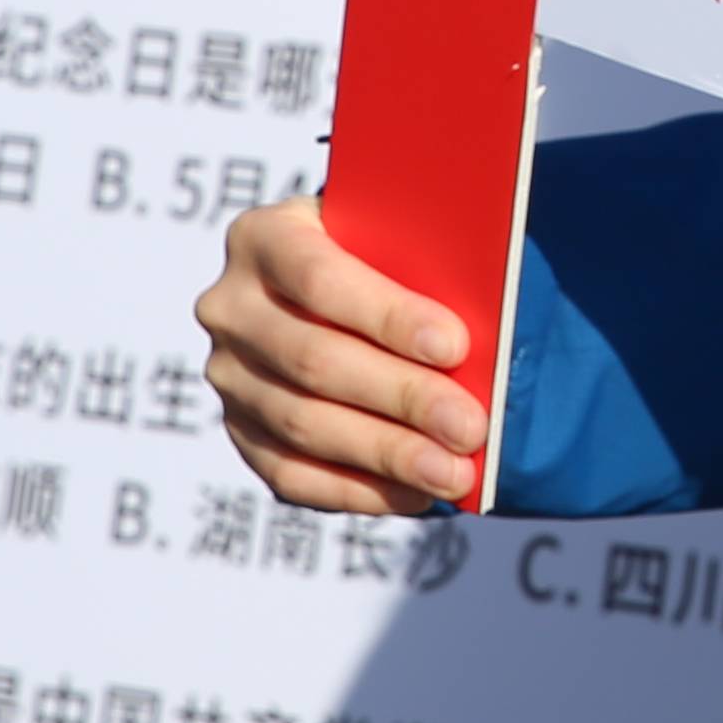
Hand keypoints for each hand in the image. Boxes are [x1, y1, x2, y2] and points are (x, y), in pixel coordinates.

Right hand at [198, 194, 483, 512]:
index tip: (455, 347)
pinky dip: (357, 490)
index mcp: (264, 237)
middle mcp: (232, 307)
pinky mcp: (241, 431)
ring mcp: (230, 375)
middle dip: (402, 397)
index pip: (320, 278)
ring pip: (303, 425)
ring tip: (453, 472)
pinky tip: (414, 493)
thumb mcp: (396, 229)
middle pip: (314, 359)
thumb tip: (492, 310)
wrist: (336, 280)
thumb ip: (428, 254)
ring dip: (387, 454)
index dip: (388, 317)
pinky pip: (290, 475)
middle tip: (469, 426)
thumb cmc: (384, 249)